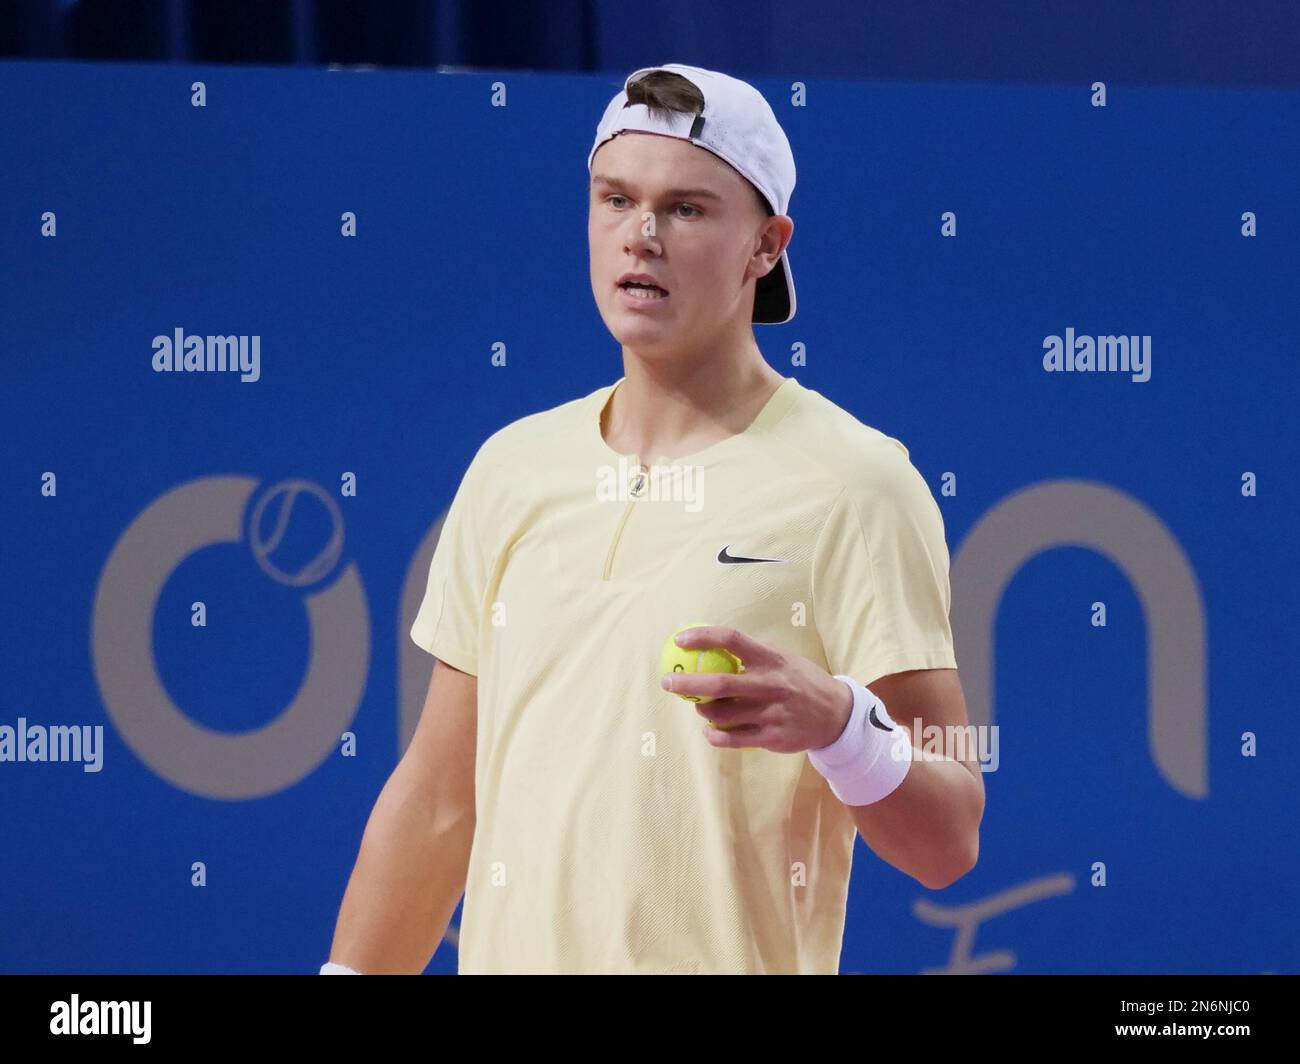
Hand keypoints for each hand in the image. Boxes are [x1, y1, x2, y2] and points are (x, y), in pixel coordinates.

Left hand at [661, 625, 853, 752]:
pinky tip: (710, 730)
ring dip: (702, 710)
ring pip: (720, 714)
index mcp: (771, 659)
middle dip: (686, 683)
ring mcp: (771, 713)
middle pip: (718, 683)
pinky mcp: (771, 737)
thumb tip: (709, 643)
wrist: (836, 714)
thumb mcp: (782, 658)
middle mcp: (770, 684)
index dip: (702, 637)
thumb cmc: (800, 681)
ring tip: (700, 706)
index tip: (680, 640)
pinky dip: (714, 735)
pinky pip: (732, 738)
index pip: (732, 639)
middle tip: (668, 682)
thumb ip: (752, 654)